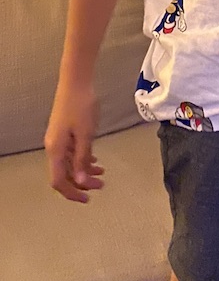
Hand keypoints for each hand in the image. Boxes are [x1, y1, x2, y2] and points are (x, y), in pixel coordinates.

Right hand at [45, 83, 102, 203]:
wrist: (76, 81)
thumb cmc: (82, 106)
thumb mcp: (85, 134)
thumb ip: (83, 158)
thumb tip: (81, 182)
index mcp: (55, 150)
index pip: (59, 181)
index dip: (72, 193)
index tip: (88, 198)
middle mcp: (53, 147)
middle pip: (64, 174)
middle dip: (82, 182)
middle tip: (101, 185)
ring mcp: (58, 139)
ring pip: (69, 163)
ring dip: (84, 170)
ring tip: (102, 172)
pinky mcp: (64, 131)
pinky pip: (71, 152)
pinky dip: (83, 158)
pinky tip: (95, 158)